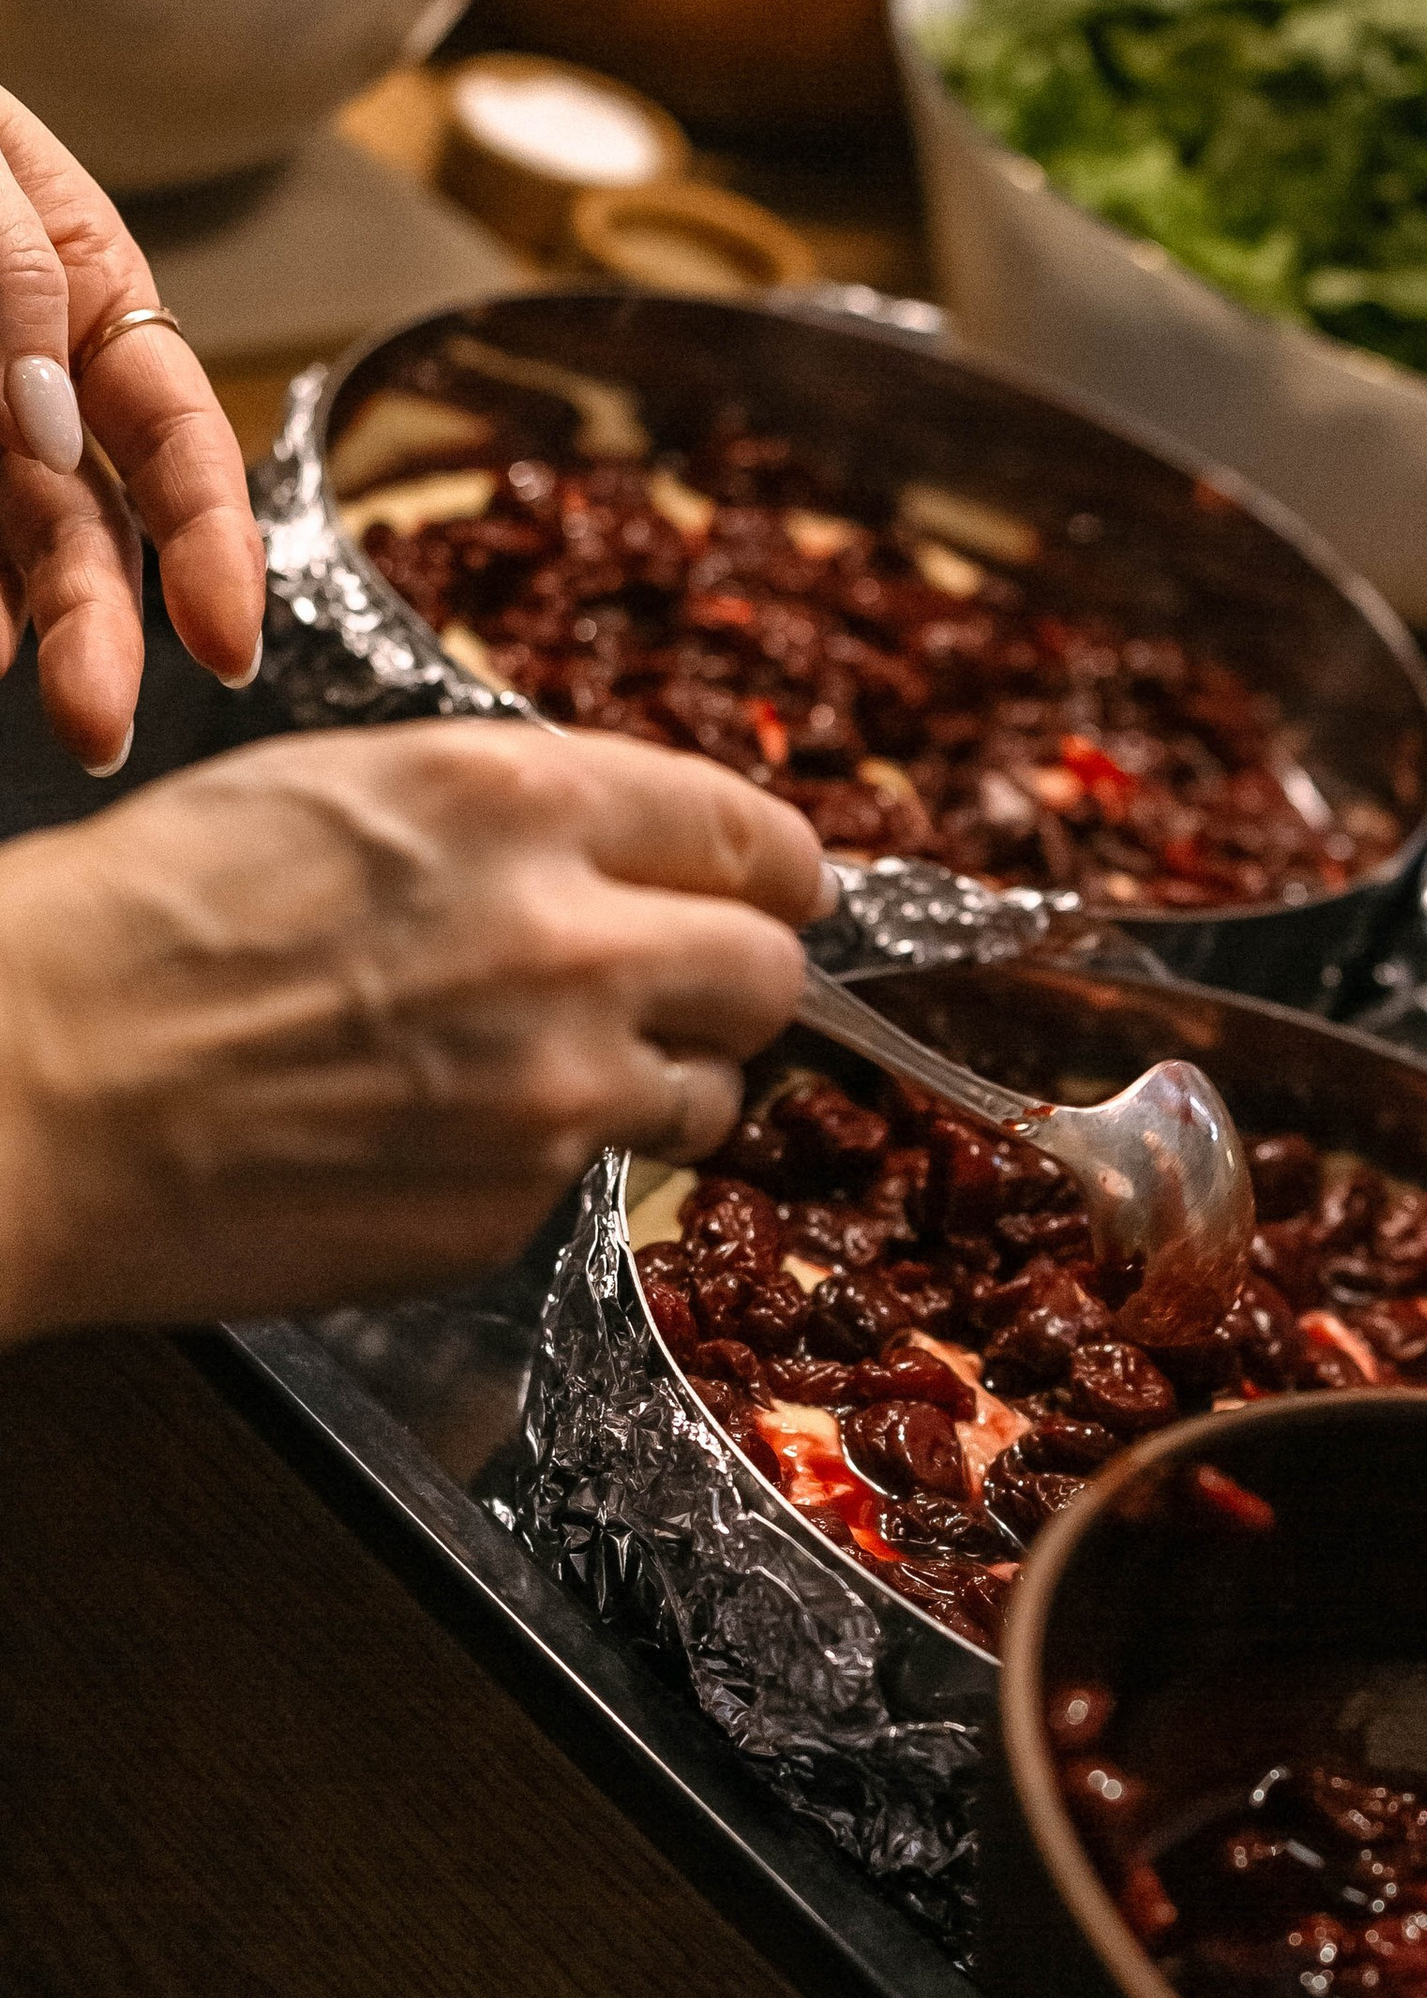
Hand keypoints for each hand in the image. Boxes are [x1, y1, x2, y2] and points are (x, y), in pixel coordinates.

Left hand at [0, 85, 266, 772]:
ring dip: (3, 626)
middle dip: (98, 632)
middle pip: (88, 529)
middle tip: (89, 726)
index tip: (224, 644)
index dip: (216, 548)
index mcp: (93, 298)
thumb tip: (51, 432)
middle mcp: (29, 387)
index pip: (183, 442)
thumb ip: (13, 275)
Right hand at [0, 721, 824, 1344]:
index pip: (748, 831)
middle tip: (690, 986)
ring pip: (711, 1093)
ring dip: (663, 1079)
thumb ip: (509, 815)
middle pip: (770, 971)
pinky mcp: (516, 1209)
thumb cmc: (145, 921)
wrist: (36, 1085)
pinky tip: (441, 1130)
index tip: (781, 885)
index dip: (775, 866)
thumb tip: (629, 849)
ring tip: (546, 1066)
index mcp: (520, 803)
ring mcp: (555, 1092)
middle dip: (740, 977)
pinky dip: (549, 1157)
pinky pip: (593, 1177)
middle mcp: (569, 944)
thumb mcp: (340, 788)